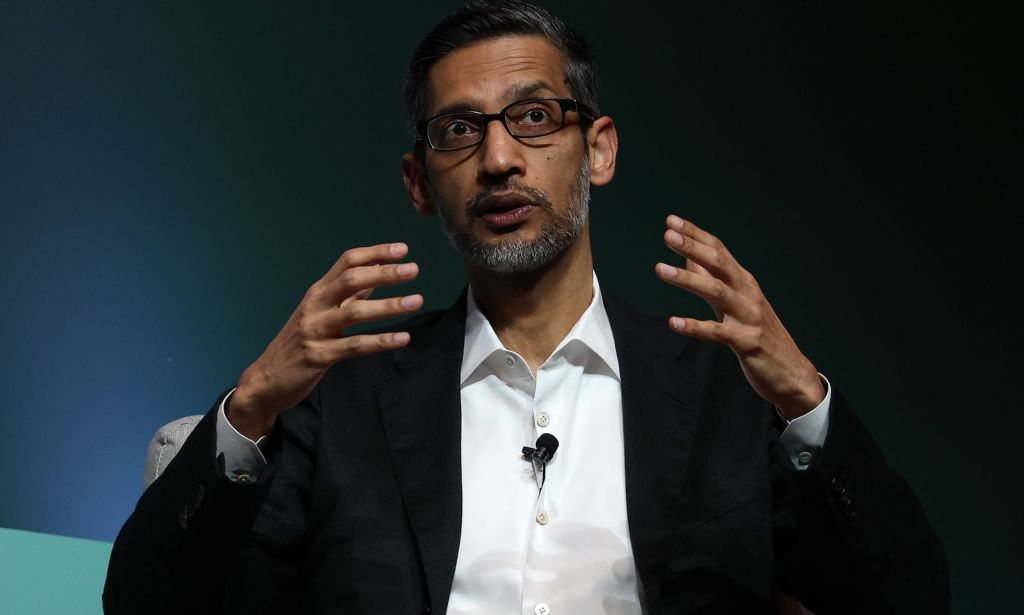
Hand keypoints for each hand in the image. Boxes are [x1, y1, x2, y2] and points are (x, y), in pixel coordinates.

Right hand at [229, 243, 423, 437]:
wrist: (266, 380)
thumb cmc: (300, 344)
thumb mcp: (322, 313)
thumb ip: (349, 295)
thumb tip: (377, 274)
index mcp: (318, 292)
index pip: (346, 262)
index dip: (375, 253)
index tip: (402, 249)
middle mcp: (315, 306)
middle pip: (351, 280)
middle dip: (384, 273)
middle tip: (413, 269)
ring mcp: (315, 330)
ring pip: (354, 312)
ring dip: (388, 305)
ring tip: (416, 301)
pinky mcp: (319, 356)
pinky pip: (354, 345)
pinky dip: (381, 341)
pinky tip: (403, 338)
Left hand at [655, 215, 823, 419]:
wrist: (792, 372)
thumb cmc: (760, 334)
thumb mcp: (737, 302)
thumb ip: (714, 279)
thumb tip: (691, 256)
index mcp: (744, 282)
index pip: (718, 250)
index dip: (695, 235)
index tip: (671, 221)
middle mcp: (748, 293)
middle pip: (718, 264)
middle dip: (692, 247)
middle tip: (668, 234)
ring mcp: (749, 317)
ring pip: (716, 291)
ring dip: (687, 278)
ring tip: (660, 269)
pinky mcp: (746, 342)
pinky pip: (717, 332)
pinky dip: (695, 326)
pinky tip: (674, 322)